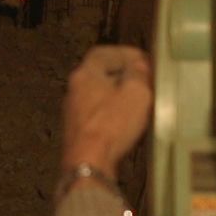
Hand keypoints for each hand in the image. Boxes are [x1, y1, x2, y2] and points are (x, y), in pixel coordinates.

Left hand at [61, 46, 152, 173]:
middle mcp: (74, 90)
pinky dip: (111, 114)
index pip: (102, 53)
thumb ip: (138, 74)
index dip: (124, 53)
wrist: (89, 163)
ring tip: (138, 101)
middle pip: (99, 74)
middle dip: (122, 74)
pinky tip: (125, 123)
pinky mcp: (77, 133)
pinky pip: (96, 115)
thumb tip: (139, 65)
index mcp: (85, 74)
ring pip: (97, 95)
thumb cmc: (111, 125)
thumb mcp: (136, 93)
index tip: (142, 59)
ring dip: (117, 95)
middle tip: (143, 79)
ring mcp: (73, 113)